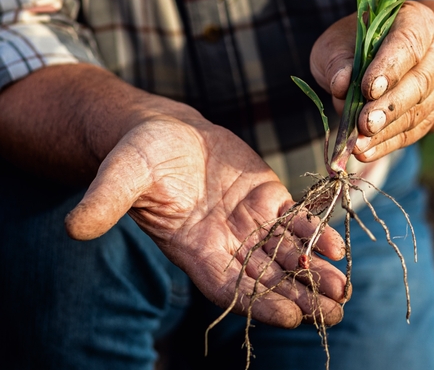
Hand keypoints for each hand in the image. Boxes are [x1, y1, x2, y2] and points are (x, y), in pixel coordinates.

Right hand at [64, 111, 348, 327]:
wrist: (162, 130)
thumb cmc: (137, 155)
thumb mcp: (120, 175)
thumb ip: (104, 202)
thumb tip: (74, 227)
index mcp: (192, 248)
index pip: (229, 286)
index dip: (260, 302)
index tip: (291, 318)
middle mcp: (224, 242)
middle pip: (266, 278)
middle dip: (300, 296)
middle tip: (335, 313)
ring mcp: (247, 221)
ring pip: (285, 254)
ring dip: (314, 272)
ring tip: (343, 288)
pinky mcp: (266, 196)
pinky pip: (294, 220)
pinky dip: (316, 232)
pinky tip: (338, 246)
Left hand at [311, 1, 433, 162]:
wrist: (374, 55)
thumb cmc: (354, 43)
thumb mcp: (337, 42)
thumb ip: (338, 60)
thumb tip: (342, 85)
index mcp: (416, 21)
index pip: (408, 43)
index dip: (389, 67)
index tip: (368, 88)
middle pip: (419, 81)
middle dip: (390, 105)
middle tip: (366, 123)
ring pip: (419, 109)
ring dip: (388, 130)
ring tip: (359, 144)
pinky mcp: (432, 110)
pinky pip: (414, 130)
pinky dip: (388, 143)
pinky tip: (365, 152)